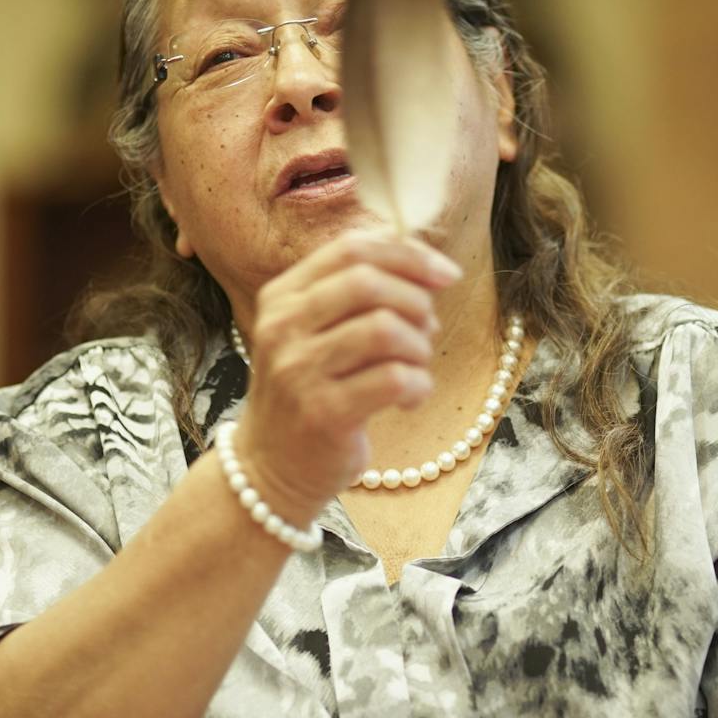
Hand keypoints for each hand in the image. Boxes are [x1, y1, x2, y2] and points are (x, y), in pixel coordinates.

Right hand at [234, 231, 461, 520]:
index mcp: (282, 297)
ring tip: (415, 367)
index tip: (446, 274)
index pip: (350, 249)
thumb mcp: (315, 333)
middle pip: (368, 283)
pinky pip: (395, 379)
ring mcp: (300, 371)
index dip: (408, 255)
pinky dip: (419, 385)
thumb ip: (357, 296)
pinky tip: (410, 399)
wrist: (271, 468)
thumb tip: (428, 268)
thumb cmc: (308, 394)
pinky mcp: (324, 412)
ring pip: (386, 330)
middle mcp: (283, 327)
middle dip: (416, 301)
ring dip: (419, 347)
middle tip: (427, 331)